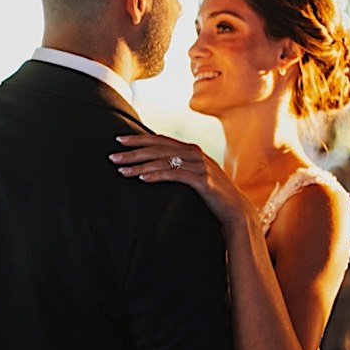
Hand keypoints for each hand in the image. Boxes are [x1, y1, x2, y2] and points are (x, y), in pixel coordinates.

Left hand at [110, 134, 251, 227]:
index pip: (160, 140)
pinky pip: (175, 174)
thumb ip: (181, 167)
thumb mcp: (197, 176)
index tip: (119, 140)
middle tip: (112, 156)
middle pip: (159, 148)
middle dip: (133, 151)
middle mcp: (196, 154)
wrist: (236, 210)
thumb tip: (158, 166)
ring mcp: (200, 166)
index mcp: (192, 150)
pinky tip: (142, 178)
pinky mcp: (202, 180)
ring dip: (140, 165)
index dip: (139, 139)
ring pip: (164, 161)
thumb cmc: (214, 195)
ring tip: (121, 170)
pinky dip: (156, 175)